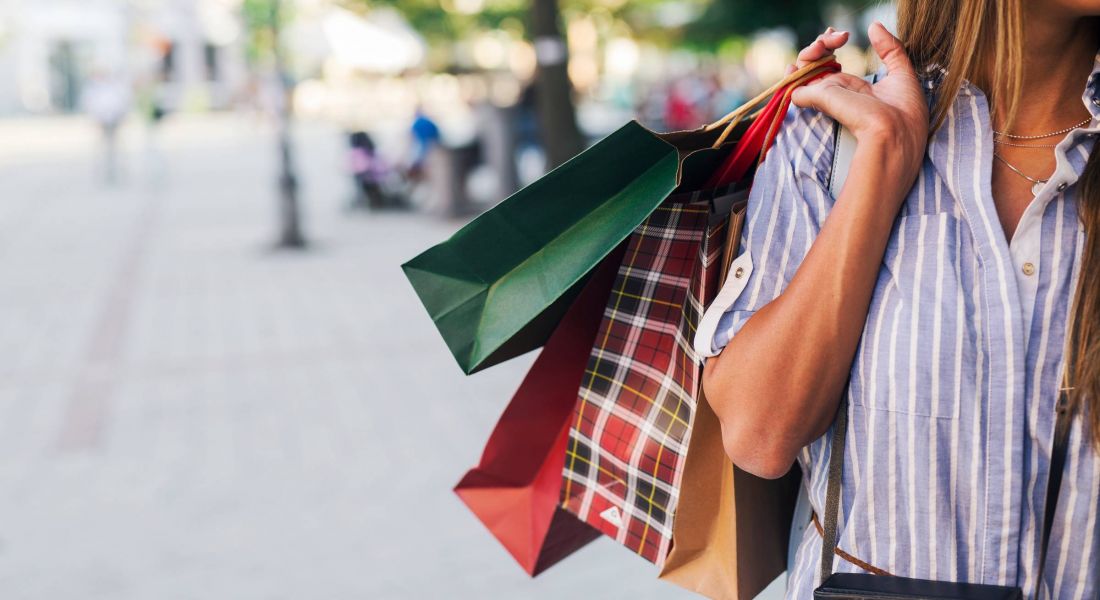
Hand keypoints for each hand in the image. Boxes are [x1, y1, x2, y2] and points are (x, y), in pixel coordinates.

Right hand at [790, 22, 928, 178]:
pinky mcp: (816, 98)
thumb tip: (874, 26)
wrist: (893, 134)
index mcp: (854, 91)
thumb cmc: (902, 114)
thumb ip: (889, 49)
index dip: (830, 46)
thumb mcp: (902, 75)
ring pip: (804, 70)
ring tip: (822, 43)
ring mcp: (825, 96)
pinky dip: (791, 74)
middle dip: (822, 44)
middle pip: (816, 65)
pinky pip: (794, 85)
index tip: (841, 35)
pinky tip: (797, 64)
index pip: (832, 67)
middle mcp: (837, 93)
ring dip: (808, 52)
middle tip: (836, 36)